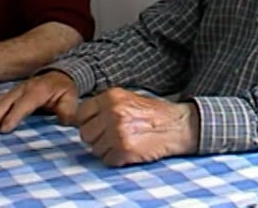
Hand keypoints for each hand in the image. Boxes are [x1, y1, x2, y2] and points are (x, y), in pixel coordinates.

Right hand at [0, 71, 77, 132]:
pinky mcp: (7, 95)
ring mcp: (12, 91)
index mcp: (37, 91)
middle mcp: (21, 89)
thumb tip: (65, 121)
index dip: (14, 115)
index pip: (24, 103)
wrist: (58, 75)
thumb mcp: (71, 99)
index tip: (4, 128)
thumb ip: (68, 110)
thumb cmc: (64, 90)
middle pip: (4, 102)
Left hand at [75, 87, 199, 166]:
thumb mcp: (126, 99)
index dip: (88, 122)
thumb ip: (104, 106)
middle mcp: (112, 112)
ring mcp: (118, 132)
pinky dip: (116, 159)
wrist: (177, 125)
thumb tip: (79, 119)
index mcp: (111, 97)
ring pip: (95, 149)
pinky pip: (107, 160)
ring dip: (106, 149)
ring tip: (123, 142)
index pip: (81, 114)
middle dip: (96, 137)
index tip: (98, 126)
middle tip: (112, 136)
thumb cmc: (152, 113)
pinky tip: (128, 151)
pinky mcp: (125, 149)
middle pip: (85, 133)